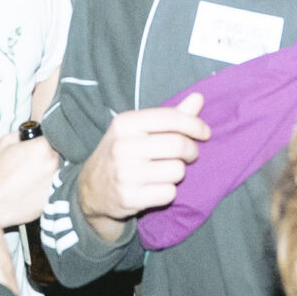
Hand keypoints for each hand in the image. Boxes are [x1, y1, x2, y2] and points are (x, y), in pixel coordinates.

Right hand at [0, 130, 61, 228]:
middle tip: (34, 164)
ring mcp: (56, 180)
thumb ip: (21, 134)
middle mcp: (53, 162)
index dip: (44, 143)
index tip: (38, 148)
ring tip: (34, 178)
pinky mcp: (55, 197)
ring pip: (60, 171)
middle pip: (59, 154)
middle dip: (49, 157)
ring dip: (50, 172)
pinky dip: (49, 186)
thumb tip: (31, 133)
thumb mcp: (4, 143)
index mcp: (42, 146)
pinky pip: (57, 187)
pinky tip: (35, 189)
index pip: (53, 137)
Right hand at [74, 93, 208, 233]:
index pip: (169, 118)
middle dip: (191, 150)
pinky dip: (168, 191)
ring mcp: (124, 173)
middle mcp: (122, 146)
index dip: (194, 124)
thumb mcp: (137, 130)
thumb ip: (170, 116)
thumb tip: (199, 97)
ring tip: (164, 171)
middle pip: (178, 145)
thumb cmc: (122, 154)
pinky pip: (169, 193)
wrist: (91, 190)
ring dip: (178, 172)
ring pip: (177, 170)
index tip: (205, 133)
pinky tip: (155, 188)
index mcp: (124, 123)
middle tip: (189, 155)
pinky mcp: (129, 198)